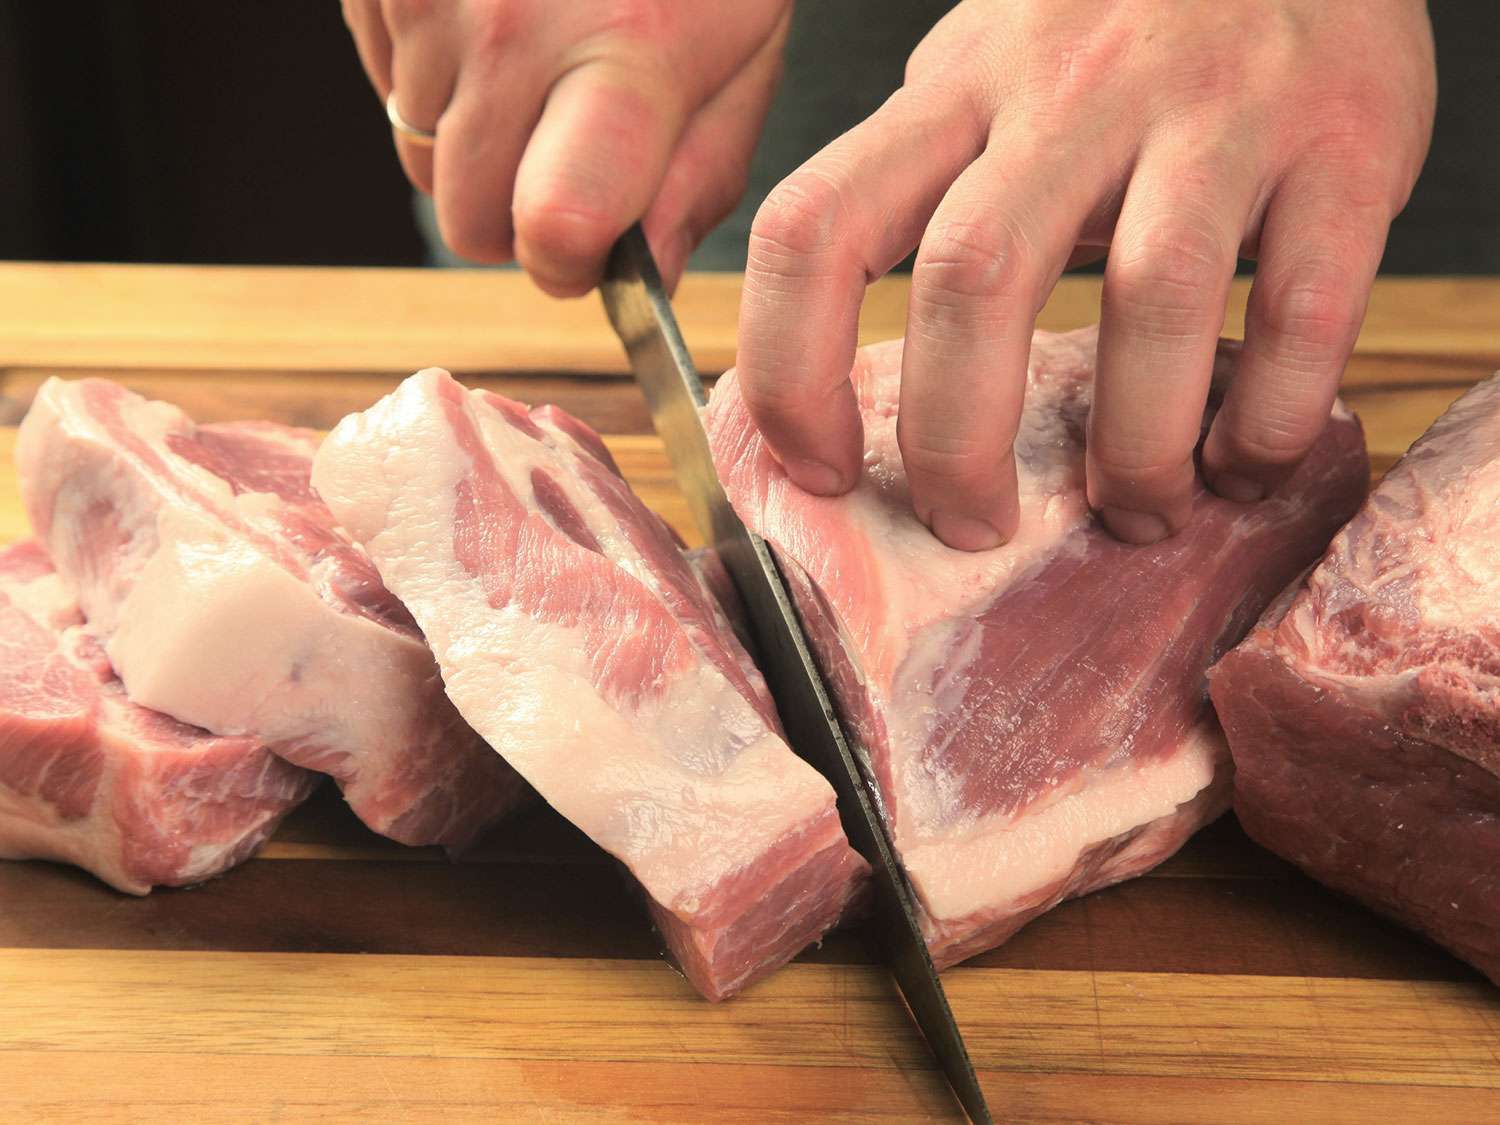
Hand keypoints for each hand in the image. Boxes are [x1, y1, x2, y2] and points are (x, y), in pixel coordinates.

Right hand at [343, 0, 790, 292]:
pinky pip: (383, 84)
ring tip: (535, 65)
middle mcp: (513, 27)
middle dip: (516, 217)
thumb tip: (640, 273)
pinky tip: (490, 24)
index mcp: (627, 56)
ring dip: (474, 144)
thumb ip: (696, 177)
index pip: (555, 228)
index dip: (567, 262)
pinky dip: (434, 79)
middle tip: (564, 152)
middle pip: (469, 220)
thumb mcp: (741, 52)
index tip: (588, 245)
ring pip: (421, 161)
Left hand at [736, 0, 1434, 547]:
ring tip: (1137, 509)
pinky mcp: (1340, 141)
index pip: (815, 225)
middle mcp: (1069, 91)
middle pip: (971, 279)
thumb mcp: (984, 73)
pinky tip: (1243, 460)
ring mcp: (1211, 110)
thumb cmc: (1120, 25)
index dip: (792, 370)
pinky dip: (1266, 416)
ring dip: (1133, 449)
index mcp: (956, 91)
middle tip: (973, 525)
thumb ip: (916, 183)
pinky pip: (1300, 308)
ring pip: (1148, 300)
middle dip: (958, 441)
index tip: (823, 469)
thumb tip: (828, 354)